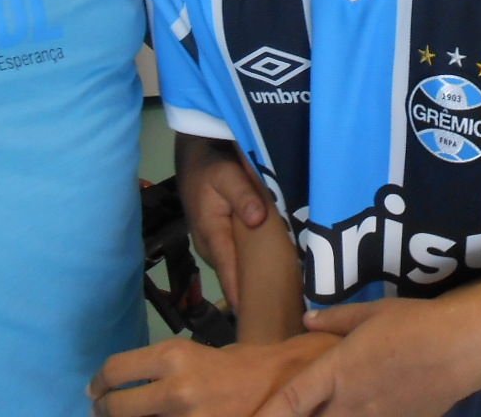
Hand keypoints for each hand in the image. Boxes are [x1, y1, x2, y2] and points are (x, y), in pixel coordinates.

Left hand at [89, 334, 334, 416]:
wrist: (283, 384)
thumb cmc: (241, 364)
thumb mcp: (197, 355)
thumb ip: (163, 372)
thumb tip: (127, 389)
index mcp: (174, 356)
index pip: (116, 371)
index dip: (98, 383)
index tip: (95, 390)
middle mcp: (175, 389)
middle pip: (116, 407)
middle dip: (104, 410)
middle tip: (102, 410)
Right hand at [176, 137, 269, 309]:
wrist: (195, 158)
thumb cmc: (212, 167)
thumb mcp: (228, 175)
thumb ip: (243, 196)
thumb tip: (258, 219)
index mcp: (213, 238)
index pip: (231, 276)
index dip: (246, 299)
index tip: (263, 320)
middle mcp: (212, 249)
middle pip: (235, 279)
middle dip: (256, 295)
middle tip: (285, 314)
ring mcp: (214, 247)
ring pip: (237, 270)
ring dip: (255, 282)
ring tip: (285, 300)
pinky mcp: (219, 241)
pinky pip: (237, 259)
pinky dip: (252, 266)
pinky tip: (274, 273)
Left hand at [251, 300, 480, 416]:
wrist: (460, 348)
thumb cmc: (413, 322)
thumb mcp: (371, 313)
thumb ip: (334, 321)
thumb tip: (307, 320)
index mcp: (336, 372)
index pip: (289, 401)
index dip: (265, 415)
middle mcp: (348, 403)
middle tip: (284, 413)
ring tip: (330, 410)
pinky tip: (361, 410)